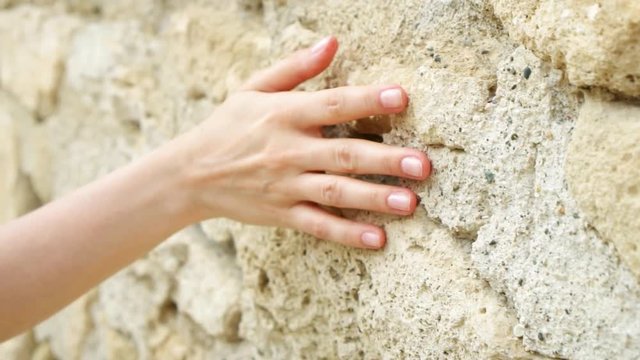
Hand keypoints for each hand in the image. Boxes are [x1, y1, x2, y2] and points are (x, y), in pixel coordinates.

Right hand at [172, 36, 430, 248]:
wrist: (191, 173)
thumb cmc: (228, 126)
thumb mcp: (254, 89)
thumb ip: (295, 68)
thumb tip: (332, 42)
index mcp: (284, 115)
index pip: (333, 104)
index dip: (367, 100)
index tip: (401, 97)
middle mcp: (288, 150)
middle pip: (343, 154)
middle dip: (385, 160)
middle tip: (422, 165)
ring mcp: (286, 186)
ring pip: (336, 192)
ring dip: (374, 198)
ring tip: (410, 203)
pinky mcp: (282, 214)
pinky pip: (318, 225)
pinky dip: (346, 233)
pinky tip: (377, 239)